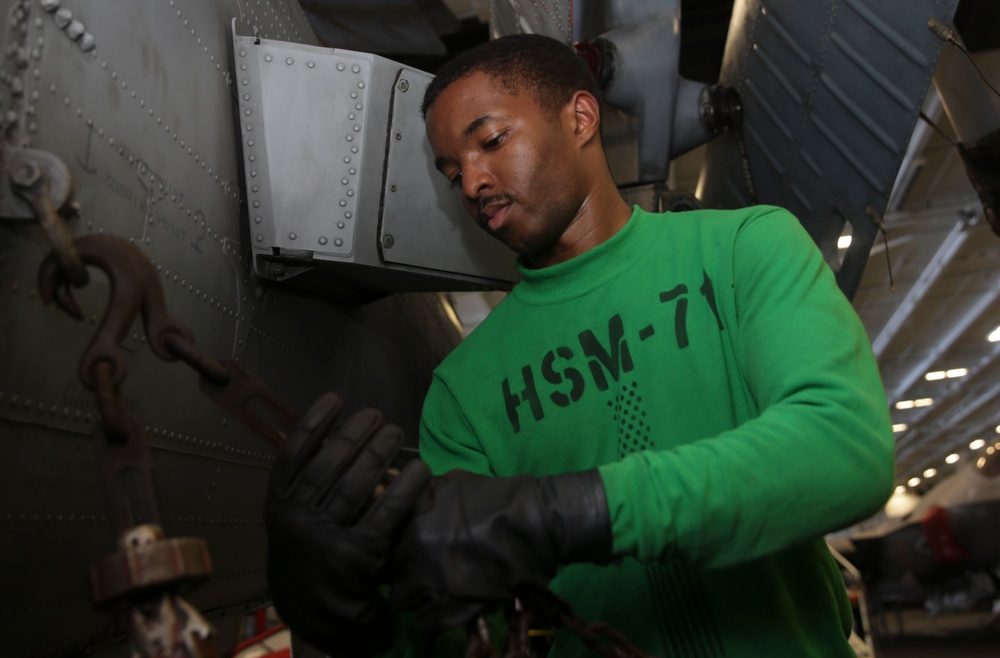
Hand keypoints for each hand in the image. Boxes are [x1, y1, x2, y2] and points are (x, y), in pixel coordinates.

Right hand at [265, 393, 429, 656]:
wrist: (315, 605)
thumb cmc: (310, 543)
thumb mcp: (292, 512)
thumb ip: (304, 477)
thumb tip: (332, 426)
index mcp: (278, 503)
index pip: (294, 453)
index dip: (314, 421)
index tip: (336, 399)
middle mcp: (296, 519)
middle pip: (330, 463)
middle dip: (356, 432)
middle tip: (378, 415)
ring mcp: (325, 537)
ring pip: (357, 483)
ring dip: (380, 451)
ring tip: (396, 432)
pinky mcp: (357, 555)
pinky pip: (386, 512)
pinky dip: (405, 487)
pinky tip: (420, 468)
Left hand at [388, 469, 611, 630]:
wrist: (533, 523)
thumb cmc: (495, 497)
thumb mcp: (451, 483)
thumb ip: (421, 493)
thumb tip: (397, 487)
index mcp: (411, 520)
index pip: (382, 544)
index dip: (391, 548)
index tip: (402, 551)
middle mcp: (415, 551)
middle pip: (389, 573)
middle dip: (399, 573)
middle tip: (415, 571)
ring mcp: (434, 580)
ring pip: (402, 600)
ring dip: (412, 597)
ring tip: (427, 592)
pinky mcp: (454, 605)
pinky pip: (426, 622)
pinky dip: (430, 618)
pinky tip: (440, 608)